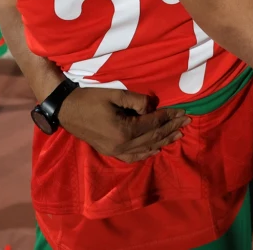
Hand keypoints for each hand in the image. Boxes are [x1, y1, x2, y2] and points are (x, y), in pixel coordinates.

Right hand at [59, 87, 189, 162]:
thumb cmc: (89, 98)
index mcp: (124, 131)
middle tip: (187, 122)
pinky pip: (133, 156)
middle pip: (153, 137)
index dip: (169, 117)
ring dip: (163, 140)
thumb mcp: (114, 94)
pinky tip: (156, 148)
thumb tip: (152, 108)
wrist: (65, 109)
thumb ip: (136, 101)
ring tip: (178, 134)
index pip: (153, 123)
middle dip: (171, 128)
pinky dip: (147, 152)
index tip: (183, 112)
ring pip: (146, 148)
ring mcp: (115, 151)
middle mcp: (122, 145)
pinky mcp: (110, 152)